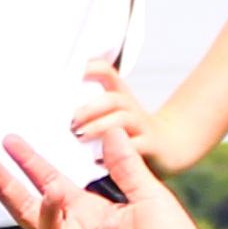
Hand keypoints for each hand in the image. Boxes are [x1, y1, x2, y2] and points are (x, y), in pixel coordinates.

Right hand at [0, 119, 227, 228]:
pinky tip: (108, 226)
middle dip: (10, 188)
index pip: (50, 186)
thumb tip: (111, 130)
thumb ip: (128, 168)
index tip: (9, 141)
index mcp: (88, 216)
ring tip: (51, 189)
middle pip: (32, 212)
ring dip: (47, 213)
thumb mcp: (152, 198)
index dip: (30, 165)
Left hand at [68, 59, 199, 176]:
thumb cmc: (133, 132)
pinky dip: (117, 153)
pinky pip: (135, 147)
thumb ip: (89, 112)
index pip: (106, 72)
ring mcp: (142, 126)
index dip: (90, 68)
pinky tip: (99, 160)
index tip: (69, 73)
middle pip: (112, 99)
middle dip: (89, 108)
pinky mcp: (151, 146)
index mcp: (119, 96)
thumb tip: (55, 116)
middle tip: (70, 120)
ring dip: (99, 127)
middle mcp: (130, 108)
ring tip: (81, 136)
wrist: (172, 145)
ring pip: (122, 120)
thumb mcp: (114, 115)